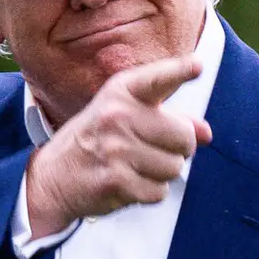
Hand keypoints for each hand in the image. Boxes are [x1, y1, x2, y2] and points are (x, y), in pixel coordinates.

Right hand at [21, 55, 210, 239]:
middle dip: (178, 150)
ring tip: (136, 167)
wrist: (51, 179)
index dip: (180, 71)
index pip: (157, 79)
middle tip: (154, 150)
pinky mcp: (116, 181)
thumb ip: (168, 119)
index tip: (197, 66)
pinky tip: (129, 183)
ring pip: (174, 168)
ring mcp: (116, 149)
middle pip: (183, 137)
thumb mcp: (125, 117)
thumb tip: (206, 134)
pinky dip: (149, 192)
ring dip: (162, 173)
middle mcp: (118, 116)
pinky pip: (159, 191)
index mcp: (120, 92)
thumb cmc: (95, 142)